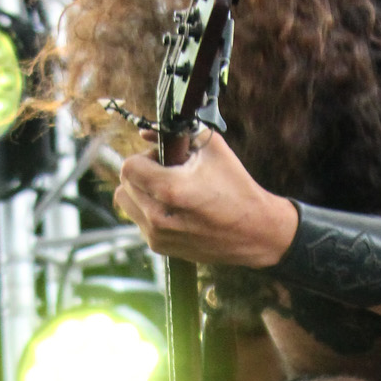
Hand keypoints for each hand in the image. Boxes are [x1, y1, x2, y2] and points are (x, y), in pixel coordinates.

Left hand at [115, 134, 297, 267]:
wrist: (255, 232)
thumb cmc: (236, 187)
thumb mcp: (213, 148)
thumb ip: (178, 134)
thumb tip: (145, 133)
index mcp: (169, 189)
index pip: (128, 166)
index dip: (144, 156)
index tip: (163, 158)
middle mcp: (158, 216)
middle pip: (125, 184)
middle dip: (142, 172)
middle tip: (168, 172)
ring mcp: (157, 235)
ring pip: (126, 203)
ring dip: (141, 191)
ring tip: (168, 190)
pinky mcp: (160, 247)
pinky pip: (139, 220)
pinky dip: (149, 210)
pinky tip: (174, 208)